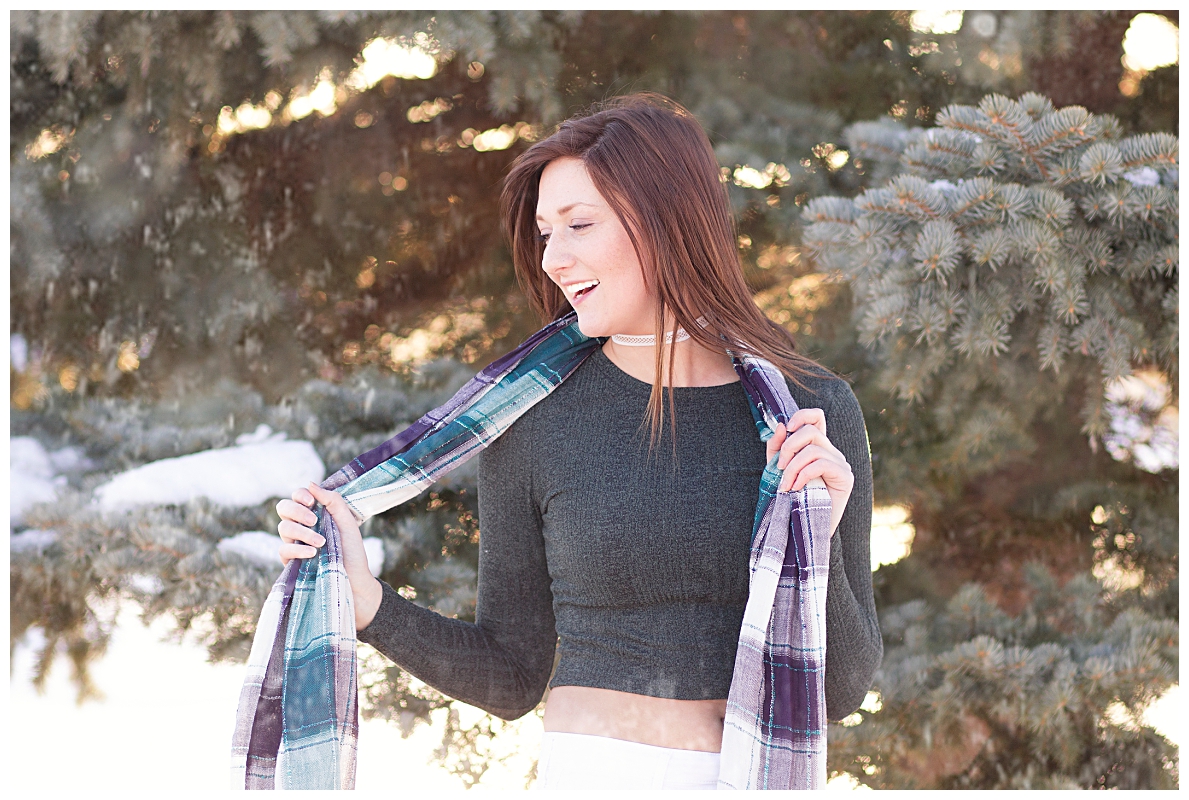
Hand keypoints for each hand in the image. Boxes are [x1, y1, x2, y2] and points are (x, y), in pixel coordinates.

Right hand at [276, 482, 382, 629]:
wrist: (356, 582)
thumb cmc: (353, 552)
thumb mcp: (347, 523)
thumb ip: (332, 501)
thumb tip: (311, 483)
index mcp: (315, 514)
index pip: (297, 497)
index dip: (300, 495)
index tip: (311, 501)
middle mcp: (302, 527)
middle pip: (283, 508)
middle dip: (296, 511)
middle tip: (313, 520)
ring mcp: (294, 544)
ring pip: (283, 528)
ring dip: (302, 532)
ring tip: (321, 543)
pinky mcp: (290, 563)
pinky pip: (284, 550)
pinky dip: (297, 549)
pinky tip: (312, 553)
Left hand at [765, 409, 853, 536]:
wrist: (803, 528)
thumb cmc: (791, 498)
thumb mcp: (778, 470)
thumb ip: (777, 448)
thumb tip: (782, 425)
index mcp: (816, 447)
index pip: (817, 417)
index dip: (803, 415)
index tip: (788, 428)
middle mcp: (831, 452)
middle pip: (811, 430)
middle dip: (789, 447)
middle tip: (779, 467)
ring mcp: (841, 464)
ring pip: (814, 449)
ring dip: (793, 467)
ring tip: (785, 485)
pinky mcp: (845, 477)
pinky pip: (821, 464)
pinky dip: (803, 475)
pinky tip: (796, 488)